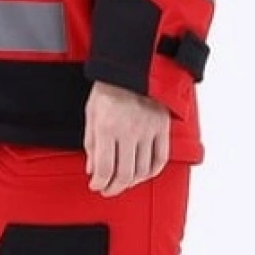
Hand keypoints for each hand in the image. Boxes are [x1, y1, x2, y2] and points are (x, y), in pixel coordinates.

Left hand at [84, 80, 170, 196]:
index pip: (105, 169)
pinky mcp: (162, 127)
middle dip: (114, 188)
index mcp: (107, 127)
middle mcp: (129, 130)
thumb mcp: (91, 113)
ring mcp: (148, 130)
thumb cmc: (109, 87)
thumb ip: (91, 144)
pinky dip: (152, 172)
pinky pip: (160, 158)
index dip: (99, 183)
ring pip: (143, 171)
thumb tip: (92, 169)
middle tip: (108, 189)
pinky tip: (143, 174)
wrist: (133, 65)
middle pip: (124, 174)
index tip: (96, 185)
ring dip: (131, 182)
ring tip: (123, 182)